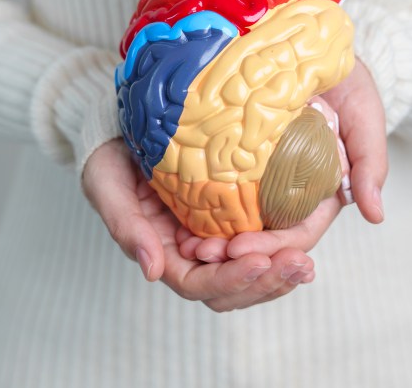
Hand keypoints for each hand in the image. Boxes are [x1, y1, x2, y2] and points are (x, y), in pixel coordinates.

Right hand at [81, 139, 316, 311]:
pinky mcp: (235, 210)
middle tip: (298, 265)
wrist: (122, 123)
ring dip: (280, 271)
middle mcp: (191, 251)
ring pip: (251, 270)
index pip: (199, 283)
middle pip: (232, 287)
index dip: (230, 278)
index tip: (259, 260)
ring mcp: (214, 233)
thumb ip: (125, 226)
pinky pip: (262, 239)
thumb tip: (152, 272)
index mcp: (162, 253)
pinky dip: (282, 243)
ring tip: (305, 264)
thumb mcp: (106, 183)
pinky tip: (302, 239)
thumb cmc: (109, 153)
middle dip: (265, 281)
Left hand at [174, 58, 388, 261]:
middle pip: (264, 239)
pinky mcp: (235, 161)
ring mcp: (260, 178)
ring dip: (215, 243)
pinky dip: (202, 213)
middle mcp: (289, 192)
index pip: (299, 234)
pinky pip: (218, 195)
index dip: (273, 249)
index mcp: (321, 192)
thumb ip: (371, 161)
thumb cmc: (344, 79)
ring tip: (188, 247)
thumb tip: (375, 215)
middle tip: (202, 254)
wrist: (311, 43)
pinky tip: (179, 222)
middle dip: (236, 255)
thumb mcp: (363, 113)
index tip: (242, 250)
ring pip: (239, 225)